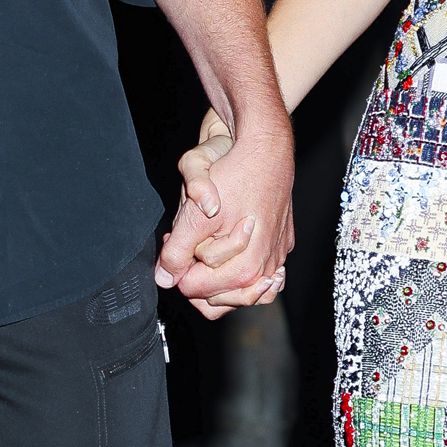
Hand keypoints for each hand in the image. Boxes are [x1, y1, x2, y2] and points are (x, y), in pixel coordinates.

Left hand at [157, 107, 293, 318]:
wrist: (265, 147)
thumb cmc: (234, 177)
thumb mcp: (194, 217)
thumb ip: (177, 252)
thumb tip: (164, 278)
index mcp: (245, 268)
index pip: (197, 291)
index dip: (178, 270)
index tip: (174, 245)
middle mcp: (266, 269)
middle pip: (219, 299)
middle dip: (197, 274)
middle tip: (186, 243)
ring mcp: (277, 256)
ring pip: (241, 289)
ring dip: (218, 271)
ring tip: (205, 242)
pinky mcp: (282, 242)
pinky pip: (259, 269)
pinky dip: (240, 262)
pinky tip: (229, 246)